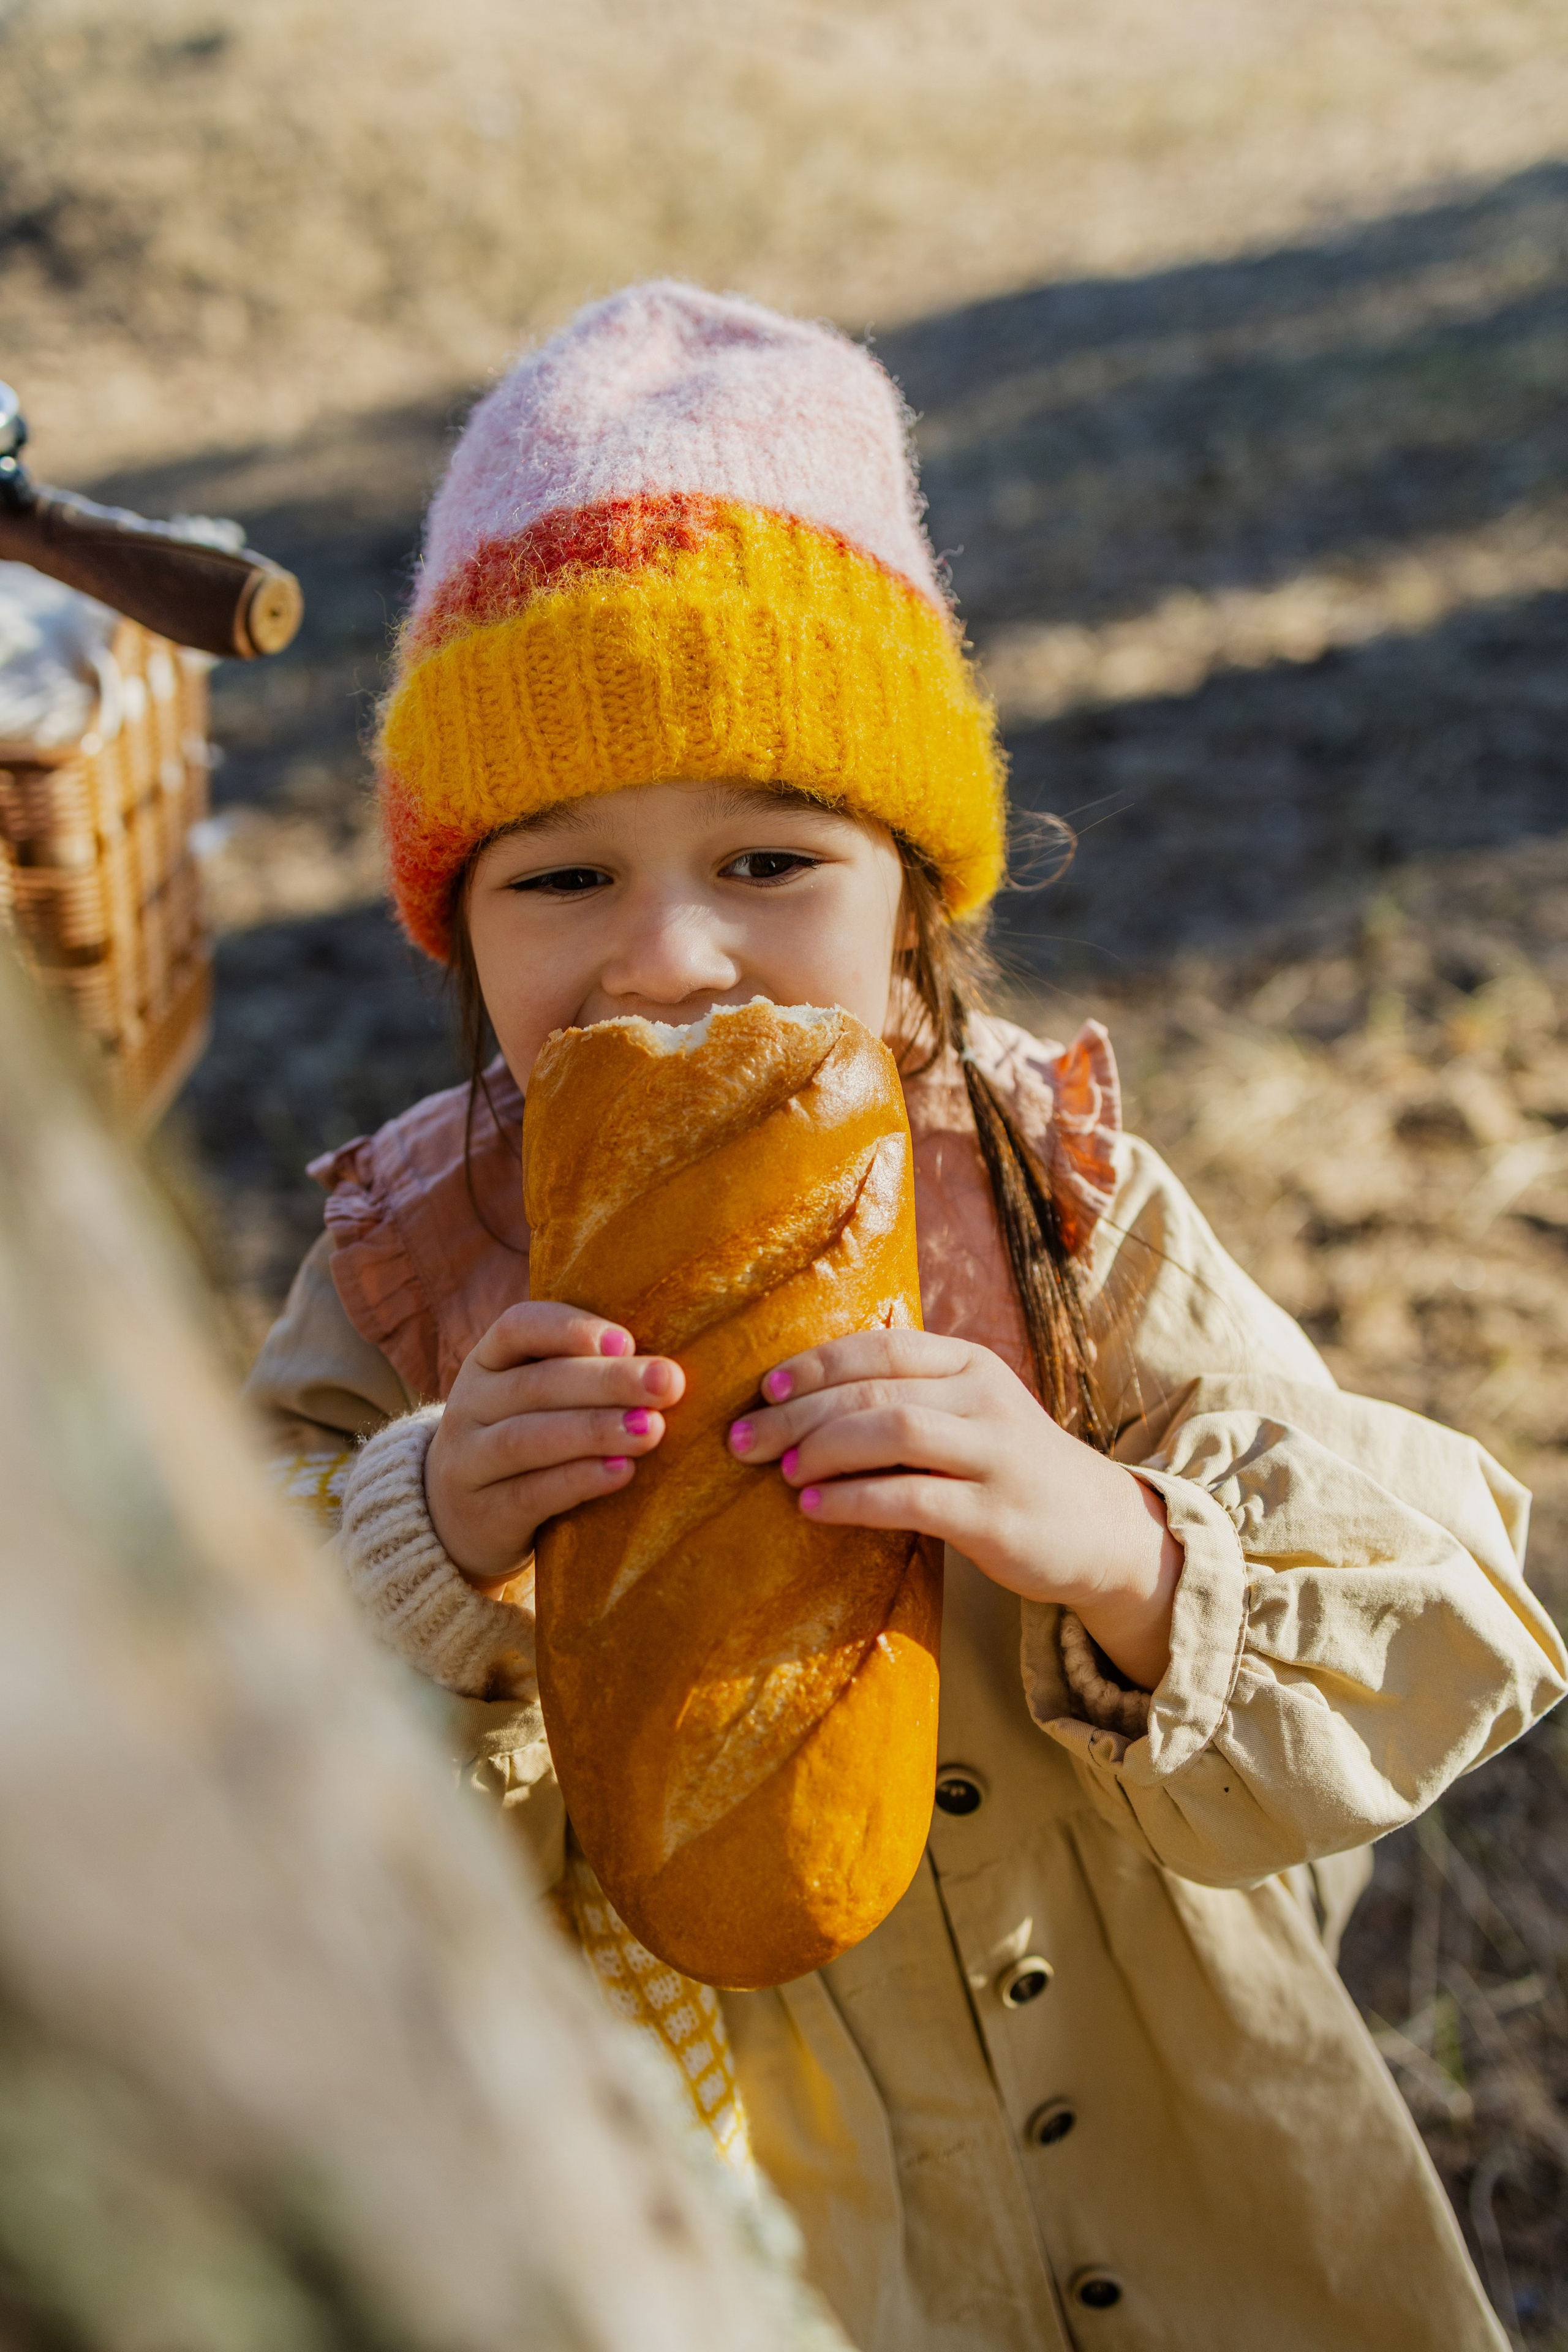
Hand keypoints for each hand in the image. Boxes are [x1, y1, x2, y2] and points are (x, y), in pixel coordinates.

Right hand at [425, 1303, 683, 1585]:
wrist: (462, 1519)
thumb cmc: (529, 1440)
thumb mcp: (538, 1399)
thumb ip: (585, 1374)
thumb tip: (666, 1366)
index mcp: (489, 1362)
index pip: (517, 1327)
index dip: (570, 1329)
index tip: (627, 1340)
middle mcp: (470, 1405)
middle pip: (535, 1385)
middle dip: (607, 1381)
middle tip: (668, 1382)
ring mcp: (467, 1462)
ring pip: (526, 1439)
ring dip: (595, 1431)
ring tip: (651, 1429)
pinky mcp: (482, 1514)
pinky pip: (528, 1495)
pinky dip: (578, 1481)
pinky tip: (622, 1472)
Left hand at [727, 1328, 1180, 1690]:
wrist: (1102, 1530)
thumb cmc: (1010, 1470)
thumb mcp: (969, 1414)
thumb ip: (908, 1396)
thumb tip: (804, 1397)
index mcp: (971, 1365)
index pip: (882, 1347)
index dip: (817, 1364)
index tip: (765, 1386)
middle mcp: (985, 1399)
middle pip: (876, 1389)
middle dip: (799, 1412)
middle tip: (744, 1438)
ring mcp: (995, 1456)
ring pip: (894, 1432)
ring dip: (825, 1448)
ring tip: (781, 1469)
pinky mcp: (996, 1516)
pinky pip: (912, 1499)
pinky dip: (853, 1501)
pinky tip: (813, 1507)